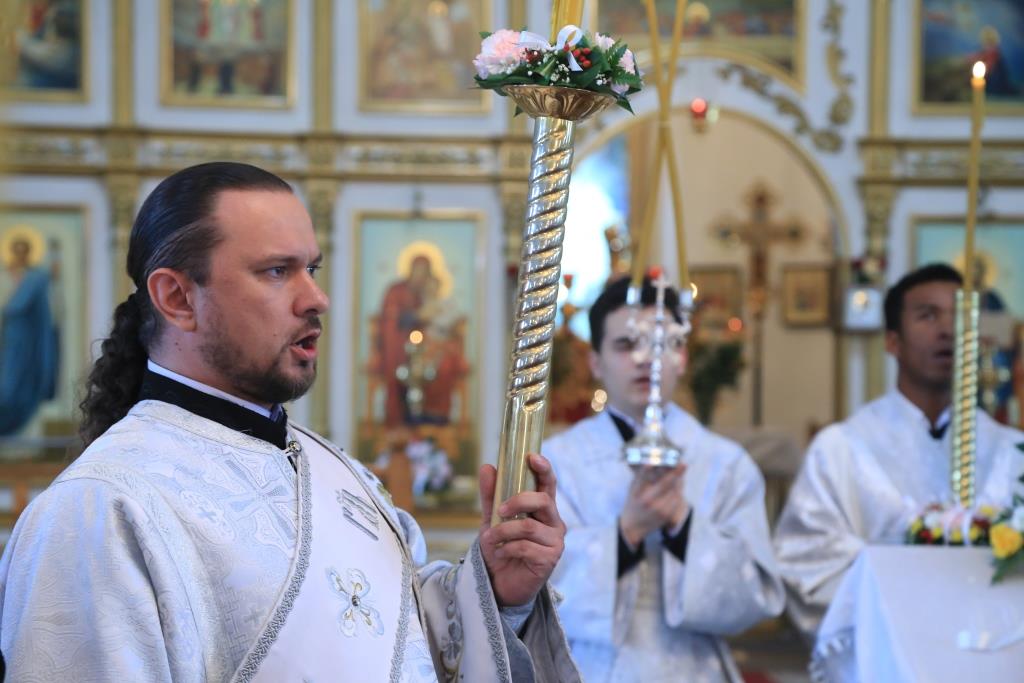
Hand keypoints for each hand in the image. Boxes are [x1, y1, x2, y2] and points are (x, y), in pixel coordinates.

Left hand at [478, 454, 565, 606]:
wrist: (499, 583)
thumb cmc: (501, 548)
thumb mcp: (492, 519)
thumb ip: (491, 495)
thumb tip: (487, 467)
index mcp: (543, 508)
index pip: (548, 484)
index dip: (543, 468)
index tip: (531, 456)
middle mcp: (554, 522)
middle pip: (542, 500)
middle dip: (517, 501)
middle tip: (499, 510)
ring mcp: (554, 541)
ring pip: (529, 526)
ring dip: (503, 531)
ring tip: (490, 539)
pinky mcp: (550, 559)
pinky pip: (526, 547)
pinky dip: (507, 549)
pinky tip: (501, 554)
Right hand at [619, 464, 687, 546]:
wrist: (634, 526)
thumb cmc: (633, 503)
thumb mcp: (632, 490)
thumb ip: (640, 477)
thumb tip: (652, 463)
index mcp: (637, 494)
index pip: (641, 479)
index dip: (645, 471)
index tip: (650, 463)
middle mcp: (648, 502)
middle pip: (664, 485)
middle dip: (675, 473)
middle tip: (683, 464)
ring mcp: (659, 509)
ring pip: (674, 491)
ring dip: (679, 480)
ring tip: (681, 470)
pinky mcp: (667, 515)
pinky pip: (677, 500)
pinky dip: (679, 491)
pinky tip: (679, 484)